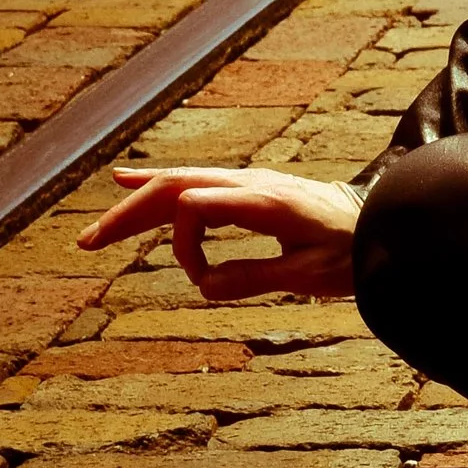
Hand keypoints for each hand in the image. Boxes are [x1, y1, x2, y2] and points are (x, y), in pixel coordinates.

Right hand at [82, 165, 362, 301]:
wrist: (380, 224)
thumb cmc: (349, 251)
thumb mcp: (309, 273)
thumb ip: (257, 275)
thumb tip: (203, 284)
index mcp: (263, 198)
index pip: (196, 206)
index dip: (185, 246)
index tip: (202, 280)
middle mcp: (250, 183)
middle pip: (175, 187)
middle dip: (129, 214)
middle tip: (87, 242)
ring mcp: (247, 184)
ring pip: (180, 185)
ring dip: (136, 207)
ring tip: (96, 232)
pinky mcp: (247, 192)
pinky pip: (195, 185)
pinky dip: (158, 188)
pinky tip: (129, 183)